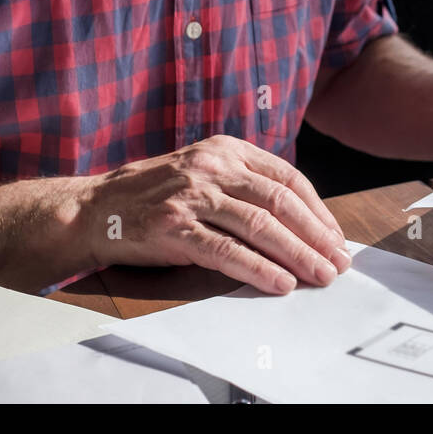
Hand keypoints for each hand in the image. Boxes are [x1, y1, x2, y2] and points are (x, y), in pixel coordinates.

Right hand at [80, 135, 350, 294]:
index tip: (336, 238)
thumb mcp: (203, 172)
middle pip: (280, 202)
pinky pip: (226, 250)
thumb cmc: (155, 196)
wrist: (94, 209)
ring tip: (319, 276)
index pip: (288, 178)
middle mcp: (213, 166)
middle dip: (316, 236)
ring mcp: (193, 195)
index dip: (319, 211)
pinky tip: (280, 283)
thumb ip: (244, 186)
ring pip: (260, 226)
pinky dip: (259, 268)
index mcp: (227, 150)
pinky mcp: (173, 227)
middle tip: (338, 263)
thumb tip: (300, 225)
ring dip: (297, 255)